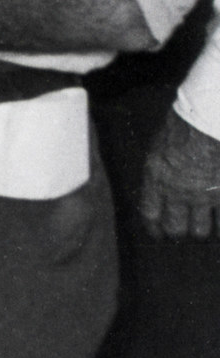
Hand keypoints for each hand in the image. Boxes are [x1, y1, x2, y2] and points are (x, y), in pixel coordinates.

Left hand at [140, 111, 219, 239]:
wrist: (206, 123)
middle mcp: (177, 193)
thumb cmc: (183, 126)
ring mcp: (203, 197)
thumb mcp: (160, 147)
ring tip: (205, 229)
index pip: (150, 213)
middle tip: (183, 232)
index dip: (154, 227)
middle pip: (175, 228)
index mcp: (156, 179)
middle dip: (178, 231)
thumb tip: (162, 182)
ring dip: (202, 230)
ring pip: (201, 230)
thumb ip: (161, 170)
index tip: (158, 234)